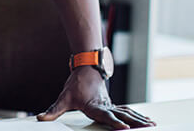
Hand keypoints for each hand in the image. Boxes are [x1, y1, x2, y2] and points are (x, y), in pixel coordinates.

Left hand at [37, 66, 155, 128]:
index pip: (106, 116)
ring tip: (152, 125)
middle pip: (123, 115)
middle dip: (135, 123)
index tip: (124, 128)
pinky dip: (137, 116)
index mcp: (94, 106)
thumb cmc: (76, 84)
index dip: (115, 123)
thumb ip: (53, 110)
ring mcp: (111, 104)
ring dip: (140, 119)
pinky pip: (127, 111)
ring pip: (128, 113)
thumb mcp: (63, 98)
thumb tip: (41, 117)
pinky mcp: (113, 104)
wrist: (86, 68)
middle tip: (148, 128)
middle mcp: (105, 106)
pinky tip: (146, 121)